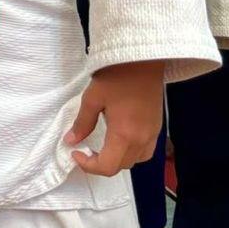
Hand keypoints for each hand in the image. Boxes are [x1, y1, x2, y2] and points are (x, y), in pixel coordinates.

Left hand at [64, 59, 165, 175]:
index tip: (76, 153)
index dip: (89, 166)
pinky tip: (120, 139)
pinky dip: (131, 152)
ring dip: (118, 160)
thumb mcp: (92, 98)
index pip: (108, 166)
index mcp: (124, 134)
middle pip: (122, 166)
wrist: (143, 61)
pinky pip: (146, 151)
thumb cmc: (116, 76)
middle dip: (101, 164)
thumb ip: (82, 123)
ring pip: (136, 161)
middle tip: (86, 150)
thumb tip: (71, 140)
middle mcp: (142, 139)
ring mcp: (153, 134)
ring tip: (102, 147)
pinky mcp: (158, 128)